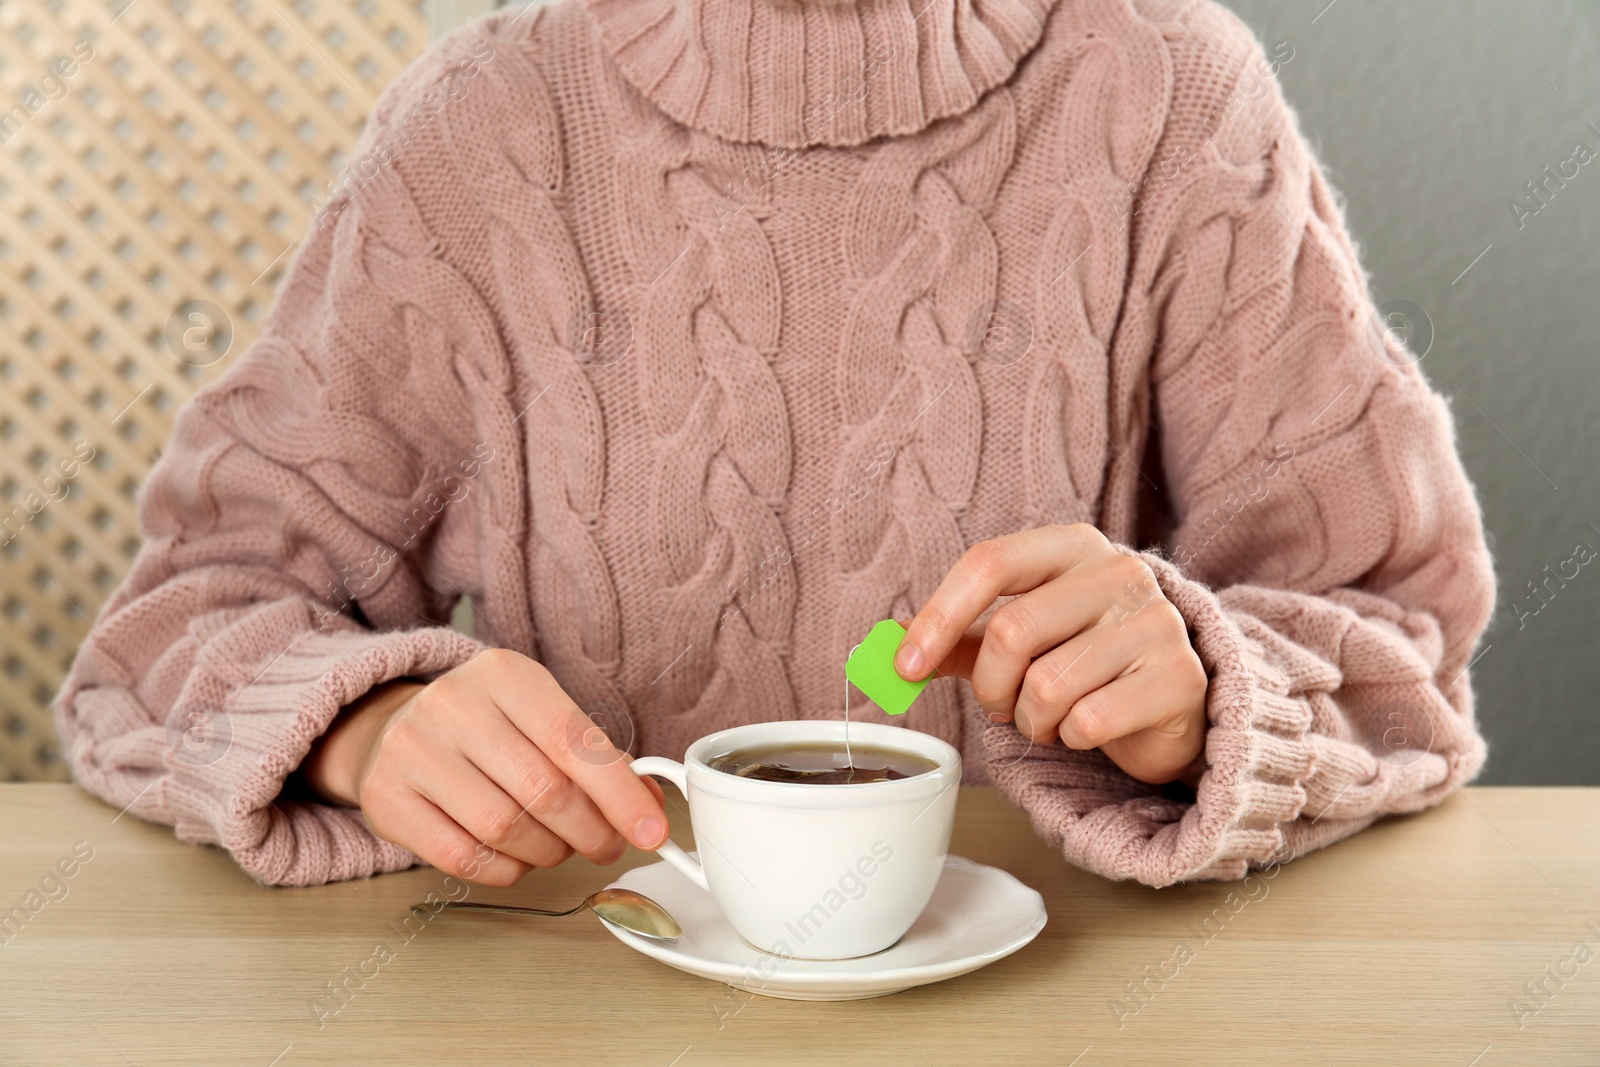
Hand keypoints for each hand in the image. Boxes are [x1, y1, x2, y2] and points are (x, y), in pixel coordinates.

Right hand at [298, 648, 669, 885]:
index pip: (574, 740)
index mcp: (503, 674)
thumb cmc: (485, 728)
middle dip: (591, 831)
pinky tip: (517, 858)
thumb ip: (595, 758)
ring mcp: (412, 752)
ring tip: (558, 846)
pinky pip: (465, 858)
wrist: (390, 730)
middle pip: (544, 790)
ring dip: (550, 852)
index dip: (620, 794)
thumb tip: (648, 807)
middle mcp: (452, 705)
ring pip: (506, 829)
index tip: (652, 831)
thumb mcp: (541, 717)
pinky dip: (507, 870)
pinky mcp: (386, 800)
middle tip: (607, 845)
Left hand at [894, 524, 1209, 785]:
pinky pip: (1089, 721)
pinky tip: (1090, 728)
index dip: (938, 618)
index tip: (905, 667)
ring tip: (1053, 716)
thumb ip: (960, 639)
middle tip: (1002, 705)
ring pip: (1047, 687)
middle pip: (1011, 632)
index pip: (988, 564)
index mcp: (1071, 547)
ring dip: (1033, 720)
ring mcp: (1155, 621)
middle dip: (991, 688)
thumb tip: (889, 646)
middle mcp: (1118, 572)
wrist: (1174, 701)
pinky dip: (1073, 738)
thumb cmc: (1085, 660)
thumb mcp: (1020, 640)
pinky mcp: (1180, 676)